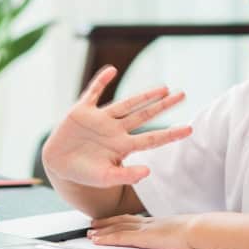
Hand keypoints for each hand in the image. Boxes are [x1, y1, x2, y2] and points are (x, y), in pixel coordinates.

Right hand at [42, 66, 191, 187]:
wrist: (58, 165)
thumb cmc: (84, 174)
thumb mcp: (105, 178)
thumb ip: (126, 176)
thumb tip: (148, 172)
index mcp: (123, 146)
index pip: (152, 139)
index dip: (171, 134)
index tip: (190, 129)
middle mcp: (115, 130)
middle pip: (144, 115)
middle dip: (163, 106)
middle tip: (183, 95)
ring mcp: (100, 119)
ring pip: (126, 103)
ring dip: (143, 95)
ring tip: (163, 88)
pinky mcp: (82, 111)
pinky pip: (93, 92)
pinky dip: (101, 81)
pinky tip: (111, 70)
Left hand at [87, 214, 198, 248]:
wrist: (201, 229)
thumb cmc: (197, 231)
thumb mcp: (183, 231)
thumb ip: (174, 233)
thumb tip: (177, 237)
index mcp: (158, 222)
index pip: (134, 220)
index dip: (120, 220)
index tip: (110, 221)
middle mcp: (149, 223)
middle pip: (122, 221)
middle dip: (106, 223)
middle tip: (93, 225)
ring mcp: (145, 229)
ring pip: (118, 228)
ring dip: (102, 231)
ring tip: (90, 233)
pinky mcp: (144, 237)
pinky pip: (120, 237)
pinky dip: (107, 238)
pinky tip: (97, 240)